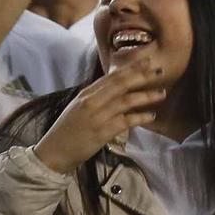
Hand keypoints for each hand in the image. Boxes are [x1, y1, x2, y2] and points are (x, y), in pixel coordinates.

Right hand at [32, 62, 166, 173]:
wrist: (53, 152)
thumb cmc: (66, 131)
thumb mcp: (78, 109)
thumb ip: (95, 99)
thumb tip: (116, 91)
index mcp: (85, 94)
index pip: (111, 77)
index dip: (131, 68)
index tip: (147, 61)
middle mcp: (91, 101)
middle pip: (121, 84)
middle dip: (142, 75)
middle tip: (160, 70)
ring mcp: (97, 116)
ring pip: (126, 100)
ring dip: (146, 96)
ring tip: (161, 93)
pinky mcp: (102, 131)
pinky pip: (126, 121)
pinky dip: (140, 117)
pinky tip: (151, 116)